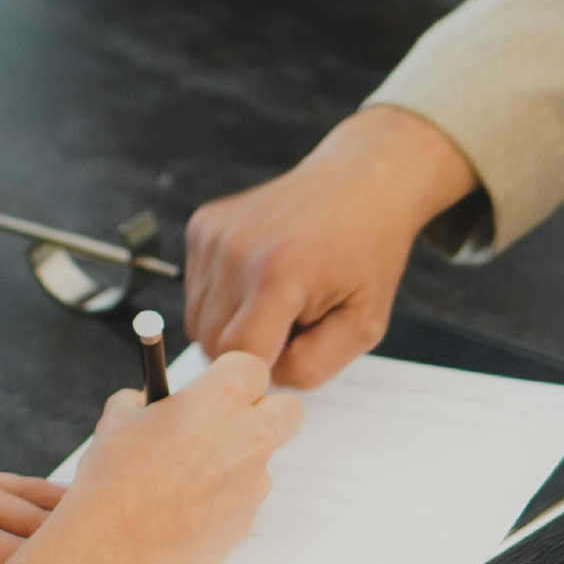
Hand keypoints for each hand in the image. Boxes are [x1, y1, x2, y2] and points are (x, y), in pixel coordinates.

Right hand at [58, 351, 303, 563]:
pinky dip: (223, 500)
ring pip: (262, 460)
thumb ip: (146, 402)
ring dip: (236, 461)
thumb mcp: (119, 419)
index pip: (253, 367)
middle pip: (288, 410)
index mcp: (222, 399)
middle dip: (266, 411)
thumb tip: (150, 404)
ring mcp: (254, 482)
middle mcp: (249, 437)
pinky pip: (244, 499)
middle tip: (228, 423)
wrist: (115, 545)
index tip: (215, 386)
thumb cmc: (115, 479)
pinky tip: (184, 508)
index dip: (232, 376)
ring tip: (185, 478)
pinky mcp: (248, 520)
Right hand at [185, 106, 476, 388]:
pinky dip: (225, 297)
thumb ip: (312, 367)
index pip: (239, 359)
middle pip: (213, 344)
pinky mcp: (202, 225)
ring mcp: (213, 234)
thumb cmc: (367, 254)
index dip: (264, 372)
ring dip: (234, 325)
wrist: (359, 182)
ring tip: (279, 300)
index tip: (292, 357)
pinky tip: (262, 276)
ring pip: (199, 322)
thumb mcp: (364, 324)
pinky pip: (197, 290)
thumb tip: (261, 381)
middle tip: (294, 325)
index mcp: (277, 275)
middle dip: (251, 351)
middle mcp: (235, 250)